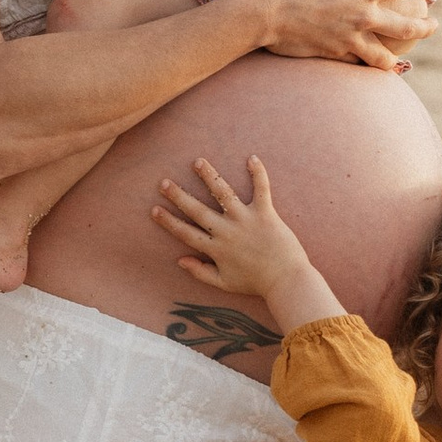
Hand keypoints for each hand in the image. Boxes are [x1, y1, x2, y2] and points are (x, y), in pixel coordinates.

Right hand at [153, 156, 342, 333]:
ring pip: (223, 194)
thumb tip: (180, 260)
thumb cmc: (256, 283)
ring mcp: (246, 220)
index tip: (154, 209)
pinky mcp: (266, 213)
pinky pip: (261, 189)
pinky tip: (251, 158)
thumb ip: (200, 272)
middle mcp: (227, 232)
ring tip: (198, 162)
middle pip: (198, 210)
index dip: (169, 221)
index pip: (186, 233)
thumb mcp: (224, 283)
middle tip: (164, 183)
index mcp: (216, 249)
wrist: (287, 281)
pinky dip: (258, 173)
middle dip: (179, 196)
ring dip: (210, 176)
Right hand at [251, 0, 430, 68]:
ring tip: (403, 58)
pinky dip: (366, 66)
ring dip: (397, 56)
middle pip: (406, 25)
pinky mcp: (336, 54)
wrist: (267, 9)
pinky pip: (357, 63)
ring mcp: (352, 39)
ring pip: (384, 55)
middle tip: (433, 25)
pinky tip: (370, 68)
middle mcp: (367, 16)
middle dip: (424, 26)